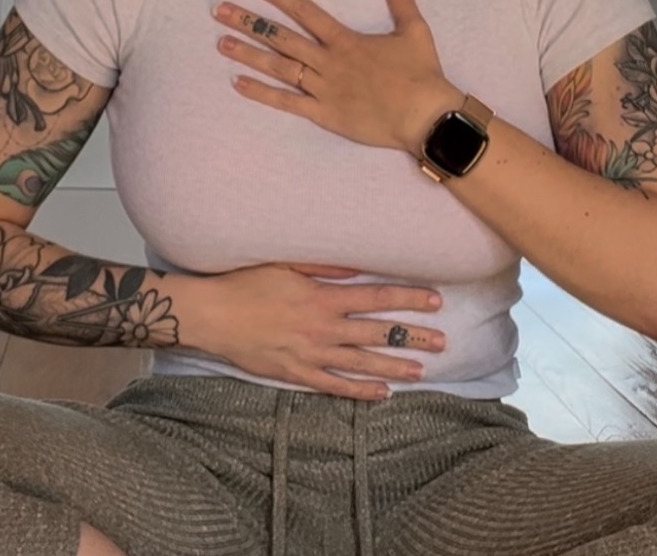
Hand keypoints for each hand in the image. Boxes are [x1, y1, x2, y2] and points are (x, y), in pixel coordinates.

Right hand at [196, 262, 446, 399]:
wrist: (214, 315)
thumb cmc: (247, 283)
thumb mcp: (286, 263)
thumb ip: (325, 266)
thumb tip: (358, 266)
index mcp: (323, 297)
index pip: (377, 297)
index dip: (408, 298)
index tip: (434, 300)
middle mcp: (323, 327)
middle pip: (378, 333)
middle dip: (413, 336)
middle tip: (442, 341)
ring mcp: (311, 353)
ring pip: (362, 364)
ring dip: (394, 367)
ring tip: (422, 371)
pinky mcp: (296, 373)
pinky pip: (335, 385)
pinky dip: (360, 391)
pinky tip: (382, 394)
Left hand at [213, 0, 460, 152]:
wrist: (425, 117)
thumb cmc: (421, 74)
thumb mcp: (414, 30)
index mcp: (346, 40)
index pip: (305, 11)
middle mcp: (328, 62)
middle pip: (281, 38)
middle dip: (249, 22)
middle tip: (219, 10)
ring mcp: (323, 89)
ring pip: (279, 68)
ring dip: (249, 54)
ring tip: (221, 42)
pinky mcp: (324, 114)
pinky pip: (287, 102)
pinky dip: (262, 93)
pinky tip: (238, 83)